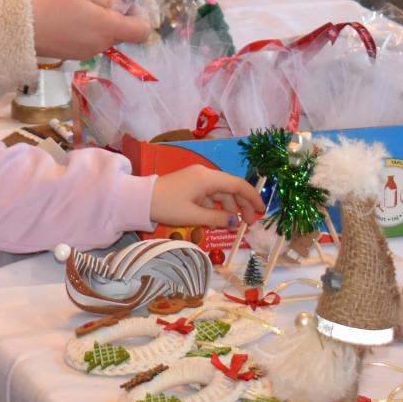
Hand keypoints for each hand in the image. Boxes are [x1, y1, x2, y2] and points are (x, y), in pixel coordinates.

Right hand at [31, 0, 148, 58]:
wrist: (18, 27)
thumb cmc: (51, 2)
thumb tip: (123, 6)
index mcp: (107, 27)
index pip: (141, 31)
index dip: (140, 16)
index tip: (126, 4)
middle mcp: (101, 45)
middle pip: (121, 34)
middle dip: (116, 18)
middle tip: (96, 0)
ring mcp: (87, 53)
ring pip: (104, 38)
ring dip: (100, 25)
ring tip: (78, 9)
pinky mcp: (73, 56)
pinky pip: (90, 43)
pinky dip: (87, 32)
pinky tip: (68, 21)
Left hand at [150, 166, 265, 229]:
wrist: (140, 200)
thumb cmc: (167, 206)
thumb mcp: (194, 216)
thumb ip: (217, 218)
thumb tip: (235, 222)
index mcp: (208, 178)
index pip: (238, 184)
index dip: (253, 198)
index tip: (262, 212)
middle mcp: (205, 175)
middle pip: (231, 188)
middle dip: (242, 205)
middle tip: (250, 224)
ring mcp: (197, 180)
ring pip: (221, 193)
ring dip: (229, 208)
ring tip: (233, 226)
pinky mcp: (190, 186)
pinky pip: (209, 196)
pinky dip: (216, 208)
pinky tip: (218, 221)